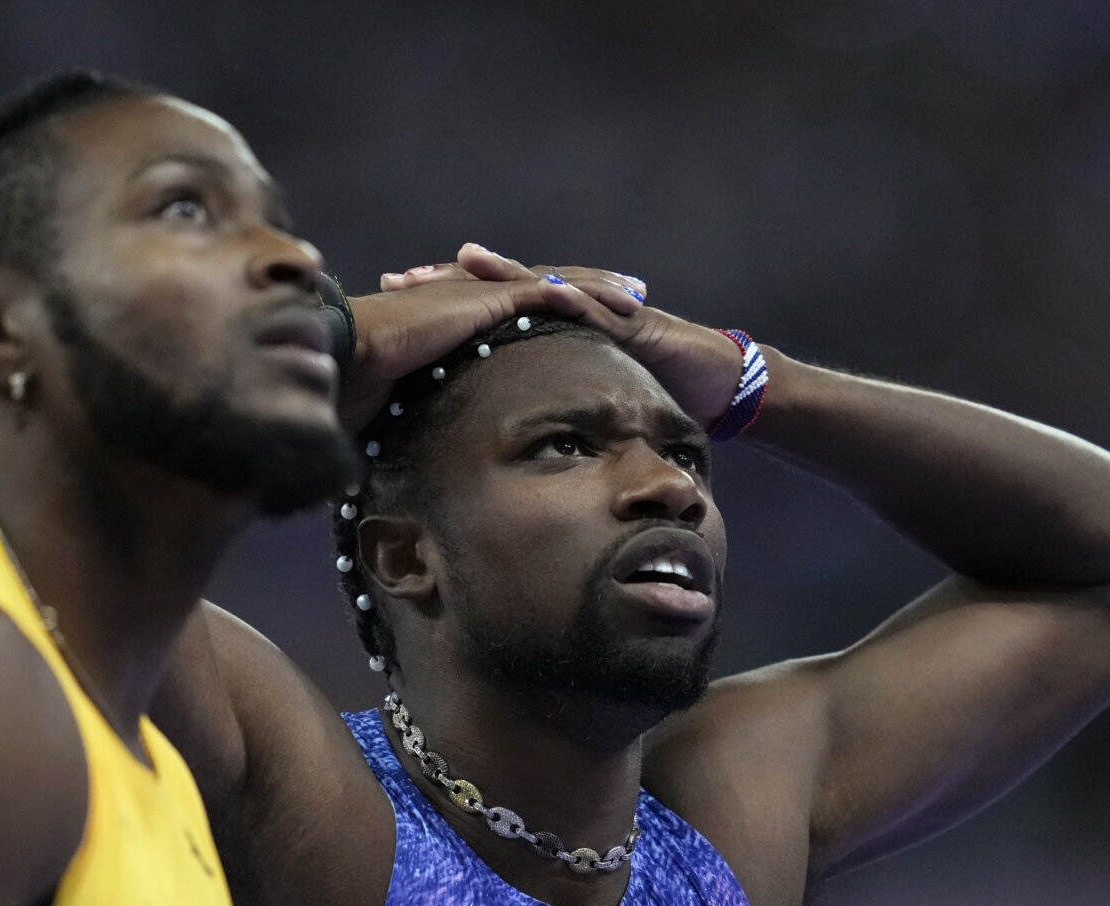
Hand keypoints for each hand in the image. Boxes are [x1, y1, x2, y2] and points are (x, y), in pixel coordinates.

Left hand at [380, 243, 744, 426]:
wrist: (719, 386)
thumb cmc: (649, 396)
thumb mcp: (578, 406)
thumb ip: (538, 410)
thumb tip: (482, 442)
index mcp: (548, 331)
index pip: (483, 312)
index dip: (436, 305)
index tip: (389, 301)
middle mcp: (569, 310)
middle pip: (500, 290)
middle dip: (451, 280)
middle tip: (401, 275)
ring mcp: (601, 310)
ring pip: (544, 286)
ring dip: (506, 273)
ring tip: (465, 259)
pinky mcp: (634, 322)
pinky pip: (598, 310)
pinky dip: (573, 298)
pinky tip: (545, 292)